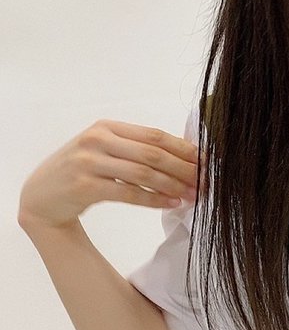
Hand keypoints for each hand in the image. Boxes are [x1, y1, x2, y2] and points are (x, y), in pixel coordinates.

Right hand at [18, 119, 206, 230]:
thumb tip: (184, 156)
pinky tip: (171, 203)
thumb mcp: (103, 150)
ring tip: (193, 195)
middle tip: (204, 181)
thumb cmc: (80, 172)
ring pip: (143, 173)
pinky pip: (129, 193)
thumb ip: (134, 148)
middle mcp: (97, 140)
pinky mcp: (85, 186)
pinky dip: (154, 199)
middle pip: (152, 153)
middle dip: (184, 168)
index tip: (206, 160)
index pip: (154, 135)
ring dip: (173, 185)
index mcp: (106, 126)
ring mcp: (89, 162)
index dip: (183, 148)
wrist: (40, 197)